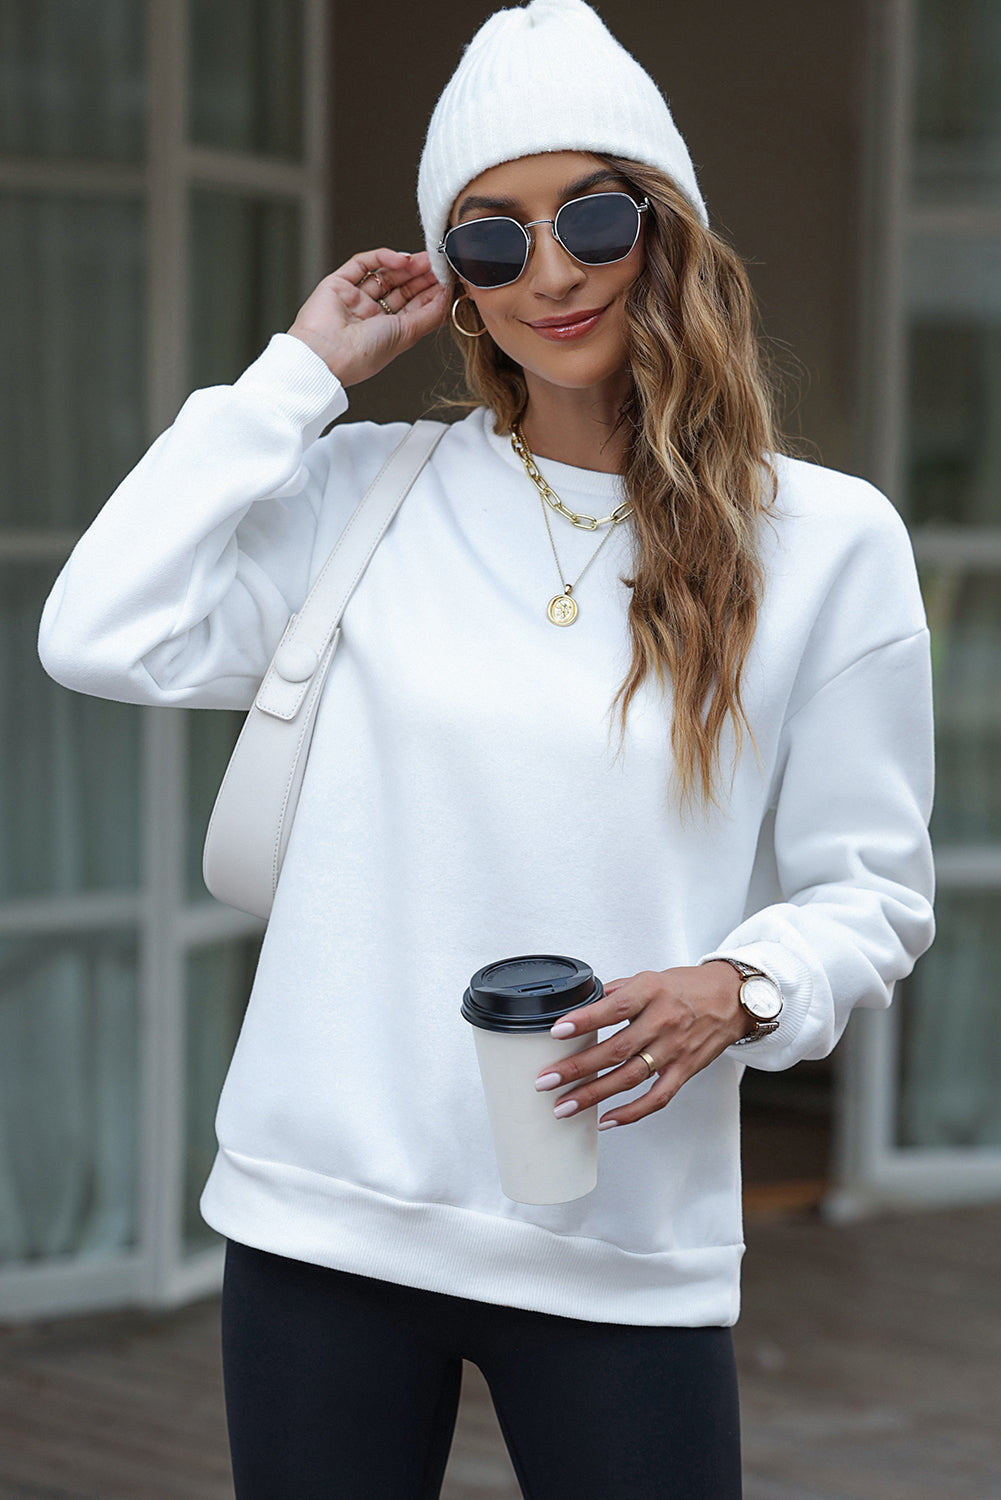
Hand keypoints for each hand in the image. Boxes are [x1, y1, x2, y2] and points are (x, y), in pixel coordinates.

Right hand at [287, 248, 448, 386]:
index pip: (412, 306)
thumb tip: (448, 297)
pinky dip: (382, 257)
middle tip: (439, 264)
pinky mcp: (338, 283)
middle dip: (421, 276)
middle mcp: (370, 316)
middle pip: (400, 288)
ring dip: (407, 266)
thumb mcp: (407, 334)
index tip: (448, 281)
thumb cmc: (363, 354)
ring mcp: (354, 299)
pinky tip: (402, 259)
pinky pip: (362, 263)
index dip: (430, 293)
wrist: (327, 355)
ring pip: (384, 274)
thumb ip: (430, 315)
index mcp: (386, 332)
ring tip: (426, 259)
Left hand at [534, 962, 752, 1128]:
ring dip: (593, 1095)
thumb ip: (616, 992)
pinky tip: (605, 1120)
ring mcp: (674, 1050)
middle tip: (547, 1080)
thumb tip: (580, 1006)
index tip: (557, 1031)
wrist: (732, 1000)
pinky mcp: (684, 1071)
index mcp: (651, 992)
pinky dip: (631, 1113)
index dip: (585, 1021)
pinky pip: (657, 1098)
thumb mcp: (649, 978)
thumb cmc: (686, 987)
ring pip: (629, 1078)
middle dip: (577, 1068)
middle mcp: (663, 1022)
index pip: (614, 1007)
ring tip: (564, 1106)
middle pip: (616, 1050)